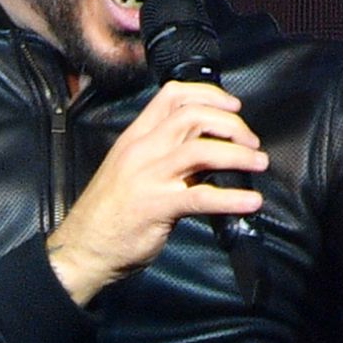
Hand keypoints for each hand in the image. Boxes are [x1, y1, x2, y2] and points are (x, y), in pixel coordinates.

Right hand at [47, 81, 267, 305]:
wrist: (83, 248)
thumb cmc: (109, 213)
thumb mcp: (133, 170)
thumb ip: (165, 157)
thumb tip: (209, 153)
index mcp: (135, 137)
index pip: (172, 96)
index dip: (209, 95)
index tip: (233, 107)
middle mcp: (142, 150)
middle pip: (193, 116)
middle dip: (231, 125)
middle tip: (251, 142)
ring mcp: (149, 177)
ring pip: (202, 150)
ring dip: (238, 155)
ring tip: (258, 163)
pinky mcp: (157, 207)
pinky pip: (202, 196)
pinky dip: (232, 198)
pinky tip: (251, 202)